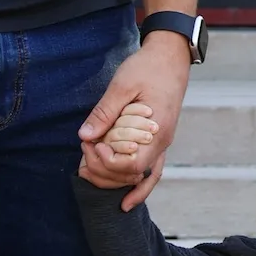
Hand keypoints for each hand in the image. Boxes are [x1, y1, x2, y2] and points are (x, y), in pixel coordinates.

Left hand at [79, 33, 190, 207]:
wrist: (170, 57)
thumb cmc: (148, 67)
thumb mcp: (123, 84)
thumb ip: (105, 112)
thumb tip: (85, 136)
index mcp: (156, 129)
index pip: (133, 164)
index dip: (109, 162)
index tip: (93, 145)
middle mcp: (162, 142)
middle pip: (134, 175)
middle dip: (106, 171)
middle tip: (85, 152)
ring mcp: (162, 143)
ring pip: (143, 177)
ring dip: (116, 180)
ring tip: (90, 174)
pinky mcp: (157, 140)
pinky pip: (150, 170)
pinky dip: (138, 185)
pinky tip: (126, 199)